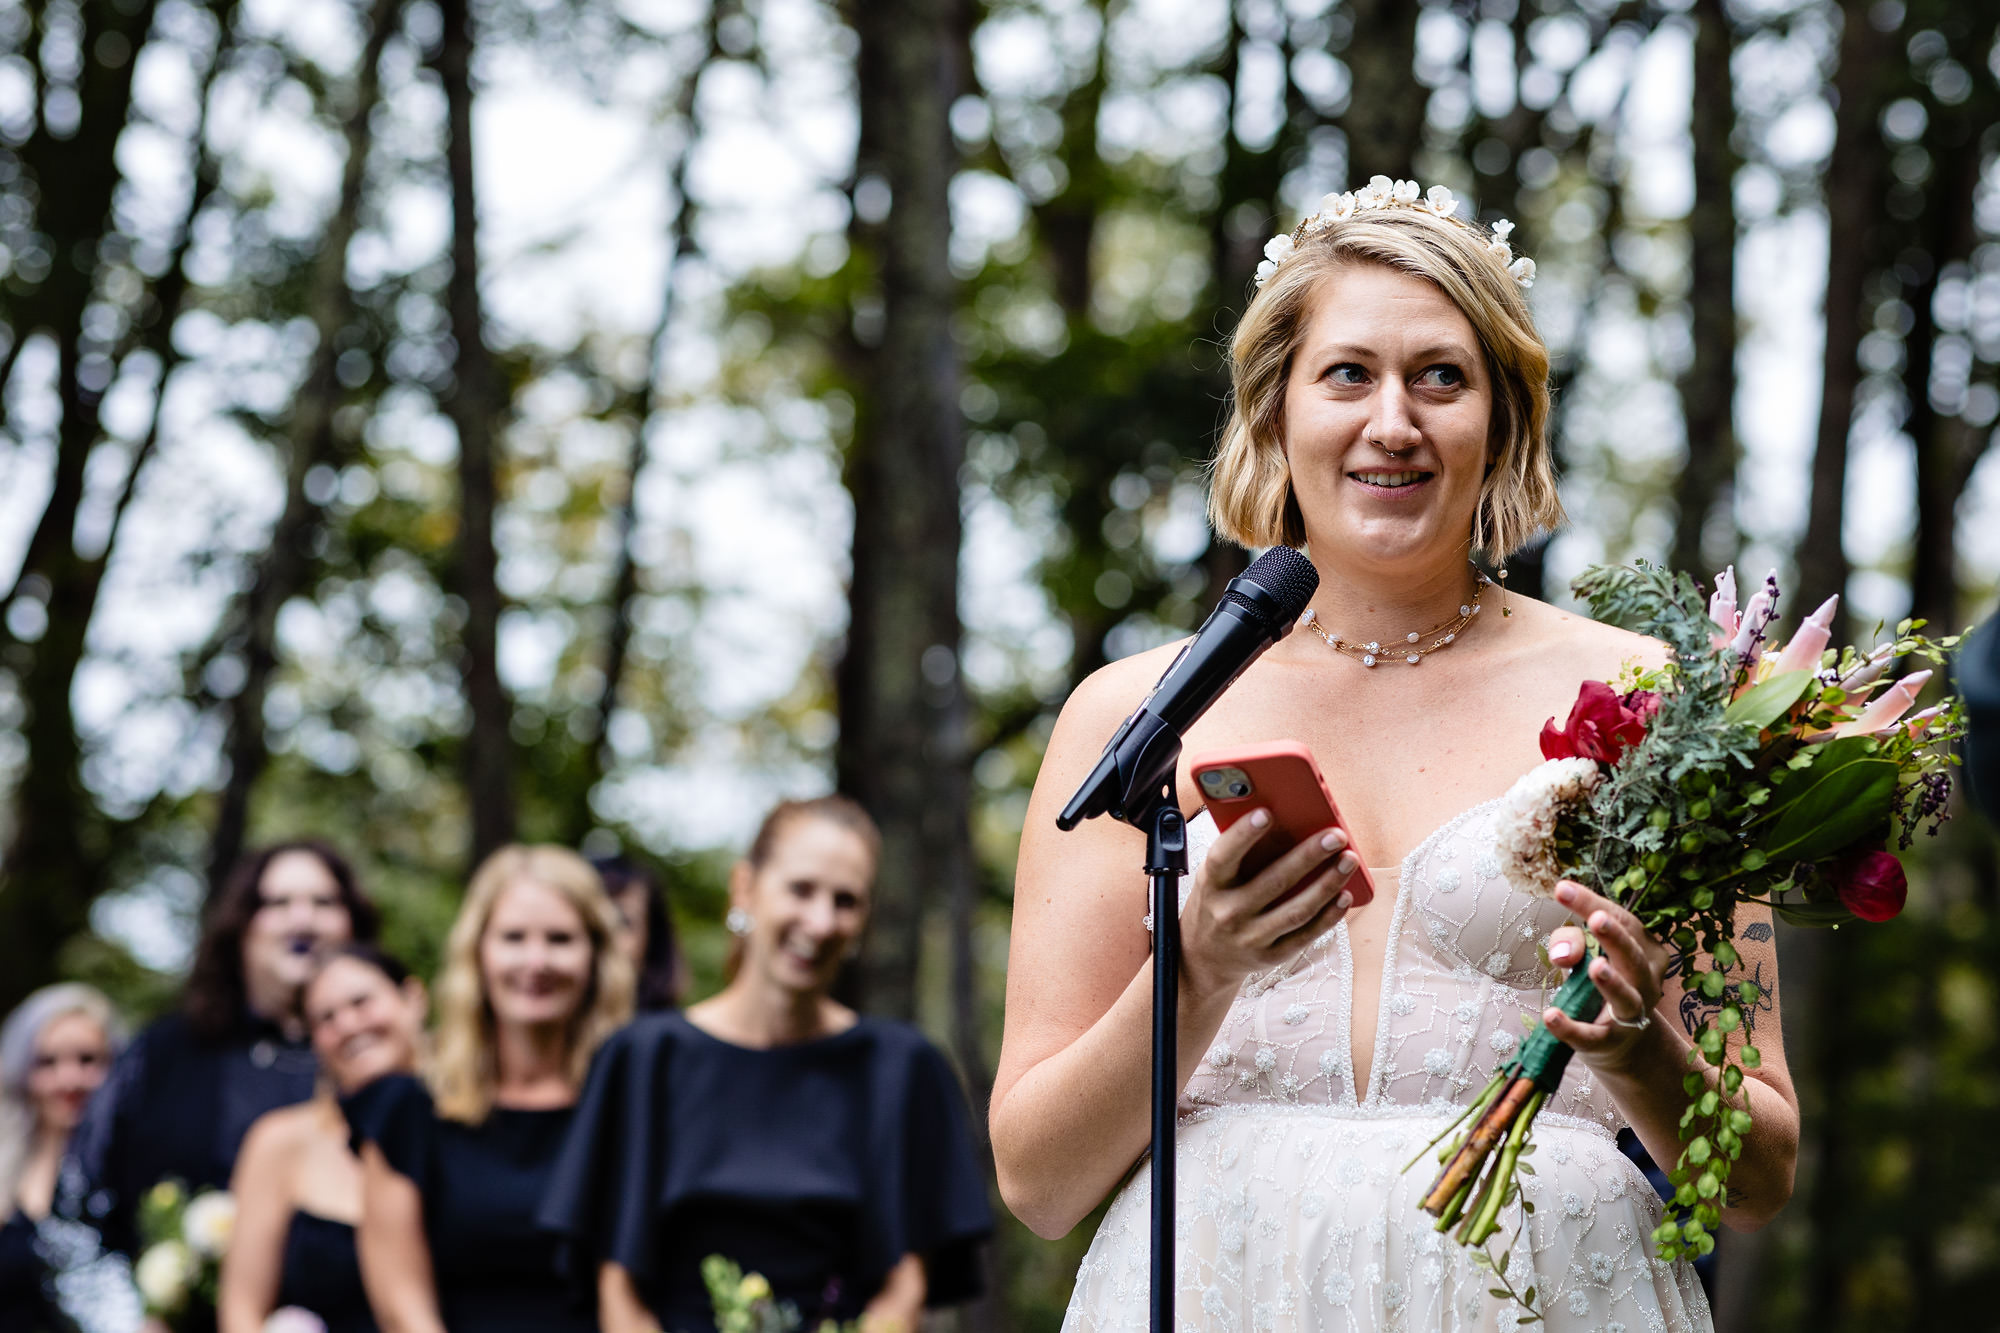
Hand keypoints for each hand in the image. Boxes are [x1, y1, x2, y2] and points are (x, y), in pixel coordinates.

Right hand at [1180, 809, 1361, 998]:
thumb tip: (1282, 824)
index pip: (1224, 856)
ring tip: (1348, 861)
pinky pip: (1305, 935)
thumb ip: (1238, 856)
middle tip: (1335, 836)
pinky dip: (1328, 916)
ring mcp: (1250, 937)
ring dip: (1327, 884)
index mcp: (1211, 885)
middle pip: (1274, 882)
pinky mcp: (1270, 956)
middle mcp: (1228, 912)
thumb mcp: (1214, 879)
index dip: (1244, 835)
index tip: (1267, 813)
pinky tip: (1344, 895)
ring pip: (1297, 910)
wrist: (1203, 957)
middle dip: (1308, 856)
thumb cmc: (1215, 903)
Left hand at [1543, 879, 1668, 1073]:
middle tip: (1597, 918)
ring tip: (1594, 966)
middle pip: (1631, 955)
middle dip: (1615, 937)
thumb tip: (1562, 952)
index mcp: (1644, 950)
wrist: (1622, 1042)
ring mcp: (1632, 1014)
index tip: (1561, 888)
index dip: (1591, 904)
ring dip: (1611, 982)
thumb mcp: (1586, 956)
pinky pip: (1592, 1035)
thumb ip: (1571, 944)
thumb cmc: (1601, 986)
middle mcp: (1645, 980)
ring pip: (1626, 997)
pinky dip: (1571, 1028)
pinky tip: (1551, 1016)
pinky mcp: (1611, 1042)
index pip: (1623, 921)